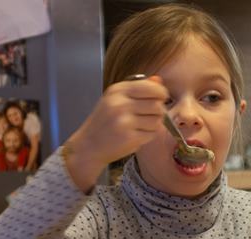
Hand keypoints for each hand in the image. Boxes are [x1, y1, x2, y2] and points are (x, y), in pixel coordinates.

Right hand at [64, 75, 168, 191]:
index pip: (151, 88)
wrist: (88, 145)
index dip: (161, 94)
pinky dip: (148, 136)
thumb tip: (159, 81)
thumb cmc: (104, 122)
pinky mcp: (129, 137)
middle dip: (158, 112)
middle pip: (157, 105)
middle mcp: (120, 103)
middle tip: (149, 116)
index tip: (160, 99)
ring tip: (140, 126)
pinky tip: (136, 135)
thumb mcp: (116, 99)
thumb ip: (138, 88)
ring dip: (153, 125)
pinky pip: (152, 134)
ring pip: (157, 120)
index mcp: (118, 90)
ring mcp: (124, 121)